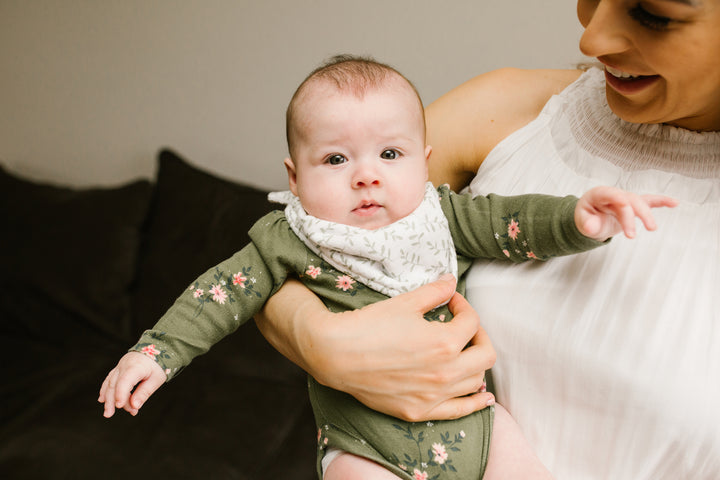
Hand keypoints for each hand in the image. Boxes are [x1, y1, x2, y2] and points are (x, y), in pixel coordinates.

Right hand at [98, 351, 166, 417]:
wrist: (155, 349)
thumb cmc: (157, 366)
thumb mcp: (156, 380)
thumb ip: (144, 393)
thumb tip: (134, 407)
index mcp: (137, 366)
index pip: (125, 381)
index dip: (121, 393)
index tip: (119, 406)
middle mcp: (125, 365)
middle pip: (114, 383)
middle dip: (111, 400)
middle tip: (109, 415)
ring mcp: (120, 366)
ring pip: (110, 382)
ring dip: (108, 398)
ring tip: (108, 412)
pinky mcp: (118, 368)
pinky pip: (109, 379)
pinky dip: (105, 389)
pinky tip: (102, 400)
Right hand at [256, 275, 495, 421]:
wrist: (336, 355)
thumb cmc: (369, 326)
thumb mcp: (405, 303)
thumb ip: (435, 291)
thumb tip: (452, 281)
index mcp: (444, 342)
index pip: (472, 321)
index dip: (464, 306)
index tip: (451, 301)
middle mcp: (445, 373)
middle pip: (485, 354)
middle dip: (479, 334)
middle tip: (463, 325)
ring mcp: (433, 396)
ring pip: (476, 381)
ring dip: (476, 363)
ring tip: (466, 353)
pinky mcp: (419, 411)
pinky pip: (460, 410)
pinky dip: (475, 402)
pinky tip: (483, 396)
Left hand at [575, 186, 677, 240]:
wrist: (591, 219)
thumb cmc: (587, 218)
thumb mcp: (582, 222)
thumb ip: (587, 224)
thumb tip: (591, 227)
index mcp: (598, 194)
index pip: (610, 195)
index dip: (619, 201)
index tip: (624, 209)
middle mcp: (614, 194)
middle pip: (627, 201)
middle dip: (630, 217)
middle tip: (631, 236)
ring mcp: (625, 198)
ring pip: (638, 202)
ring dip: (646, 215)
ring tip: (652, 228)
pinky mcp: (634, 205)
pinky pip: (648, 201)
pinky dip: (661, 201)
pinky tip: (675, 203)